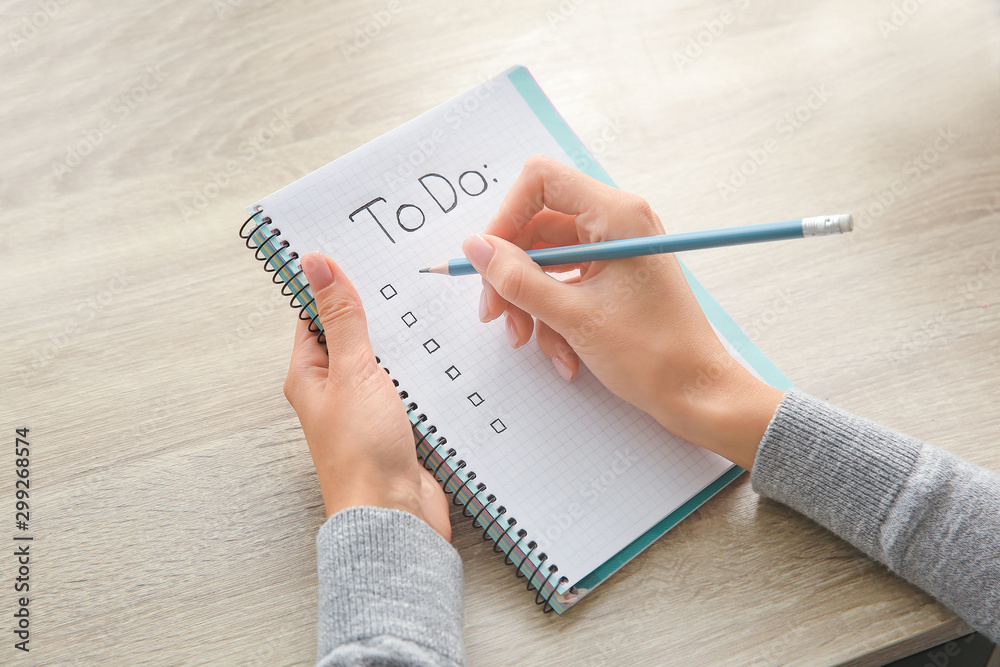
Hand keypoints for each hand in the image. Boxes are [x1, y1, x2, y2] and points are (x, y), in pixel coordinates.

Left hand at [283, 252, 450, 539]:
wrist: (395, 516)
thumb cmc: (361, 455)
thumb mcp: (352, 372)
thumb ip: (342, 317)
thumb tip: (316, 264)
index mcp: (309, 374)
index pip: (315, 314)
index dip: (333, 283)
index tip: (356, 251)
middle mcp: (335, 390)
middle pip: (354, 335)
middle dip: (377, 310)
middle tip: (402, 276)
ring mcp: (367, 408)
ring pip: (386, 360)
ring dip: (404, 342)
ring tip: (427, 312)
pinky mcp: (397, 424)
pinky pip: (409, 386)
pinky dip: (423, 371)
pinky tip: (441, 357)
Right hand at [463, 156, 782, 468]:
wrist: (696, 393)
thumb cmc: (654, 355)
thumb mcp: (572, 316)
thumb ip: (517, 278)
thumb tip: (476, 247)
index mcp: (617, 215)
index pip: (540, 181)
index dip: (505, 217)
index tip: (489, 261)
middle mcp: (617, 223)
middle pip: (537, 226)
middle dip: (512, 273)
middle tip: (495, 313)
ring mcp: (615, 251)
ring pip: (546, 261)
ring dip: (530, 303)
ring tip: (531, 341)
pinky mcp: (614, 277)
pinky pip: (565, 284)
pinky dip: (553, 316)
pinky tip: (563, 353)